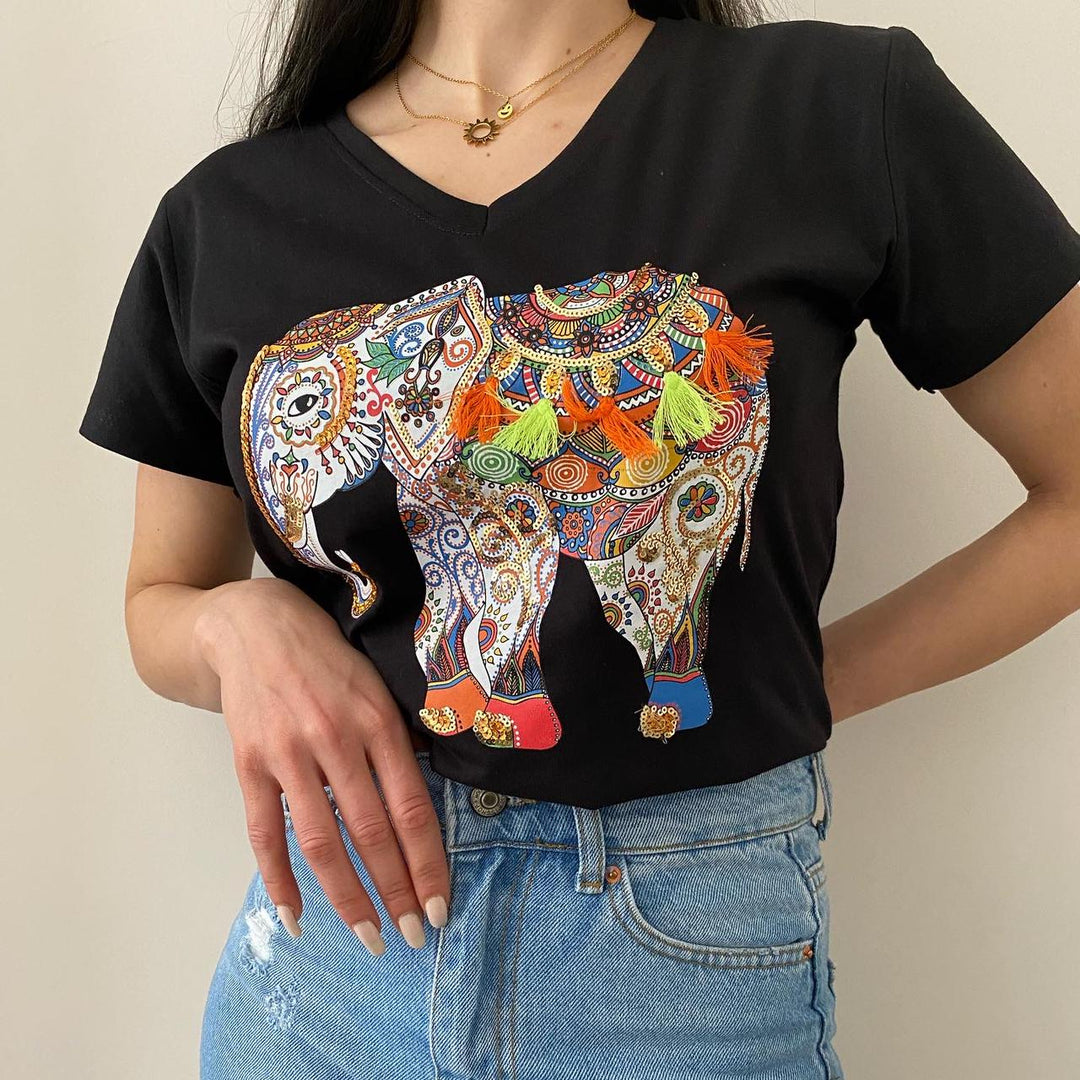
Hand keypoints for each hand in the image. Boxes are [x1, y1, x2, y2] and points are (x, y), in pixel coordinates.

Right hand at [194, 577, 448, 954]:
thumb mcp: (380, 684)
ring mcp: (288, 754)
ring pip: (320, 841)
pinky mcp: (249, 763)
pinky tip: (296, 916)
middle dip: (395, 891)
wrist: (255, 625)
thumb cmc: (329, 657)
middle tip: (414, 936)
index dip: (427, 862)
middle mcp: (335, 739)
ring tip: (369, 937)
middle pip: (371, 832)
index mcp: (378, 721)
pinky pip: (264, 833)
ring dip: (347, 897)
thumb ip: (403, 738)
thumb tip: (432, 797)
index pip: (411, 808)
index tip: (439, 904)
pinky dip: (278, 880)